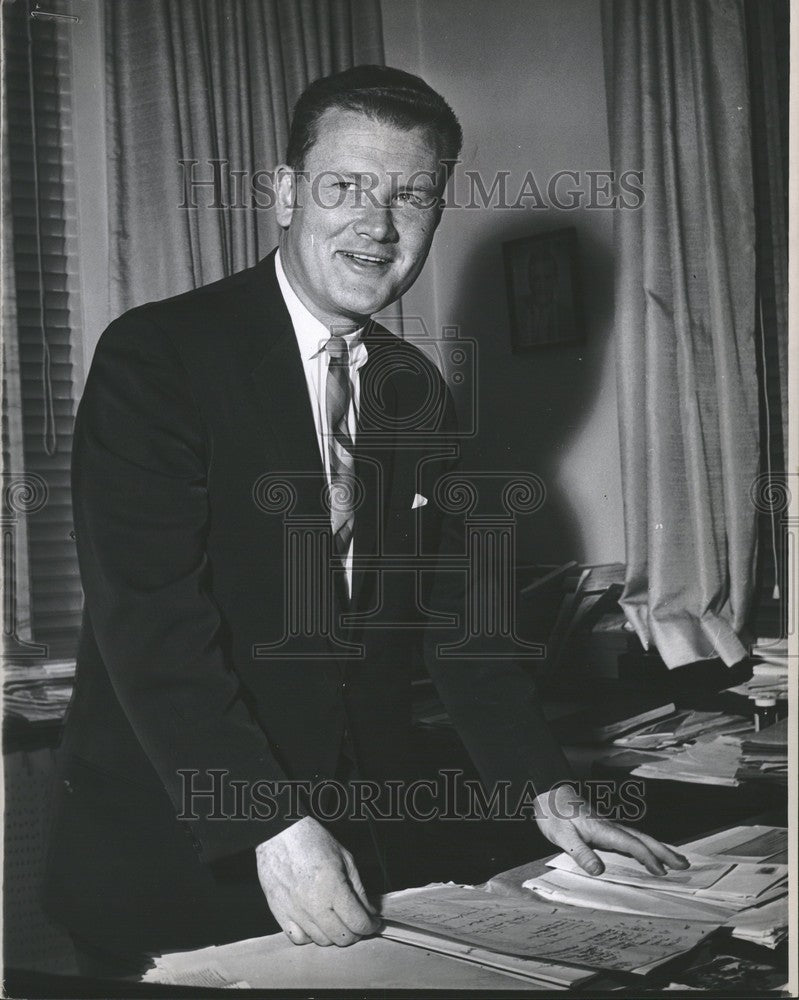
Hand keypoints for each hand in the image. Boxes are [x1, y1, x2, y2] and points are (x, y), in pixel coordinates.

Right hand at [256, 816, 380, 946]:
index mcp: (332, 887)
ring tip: (337, 921)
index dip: (370, 926)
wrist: (279, 834)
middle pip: (341, 938)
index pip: (357, 922)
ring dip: (334, 935)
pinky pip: (298, 938)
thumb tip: (369, 911)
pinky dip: (310, 936)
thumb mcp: (345, 858)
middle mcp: (313, 904)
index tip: (372, 923)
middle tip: (356, 922)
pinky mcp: (279, 913)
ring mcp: (295, 911)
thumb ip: (358, 889)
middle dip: (355, 933)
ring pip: (321, 941)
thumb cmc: (312, 841)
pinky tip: (315, 923)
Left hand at [533, 783, 689, 876]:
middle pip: (643, 838)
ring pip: (640, 837)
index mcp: (603, 829)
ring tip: (677, 858)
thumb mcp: (562, 836)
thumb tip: (599, 870)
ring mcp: (609, 826)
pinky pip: (631, 838)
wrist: (548, 795)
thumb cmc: (554, 815)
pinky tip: (648, 851)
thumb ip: (580, 853)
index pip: (631, 844)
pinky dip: (645, 845)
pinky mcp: (605, 828)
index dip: (647, 858)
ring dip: (659, 848)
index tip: (662, 871)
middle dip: (664, 851)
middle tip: (684, 864)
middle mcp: (610, 826)